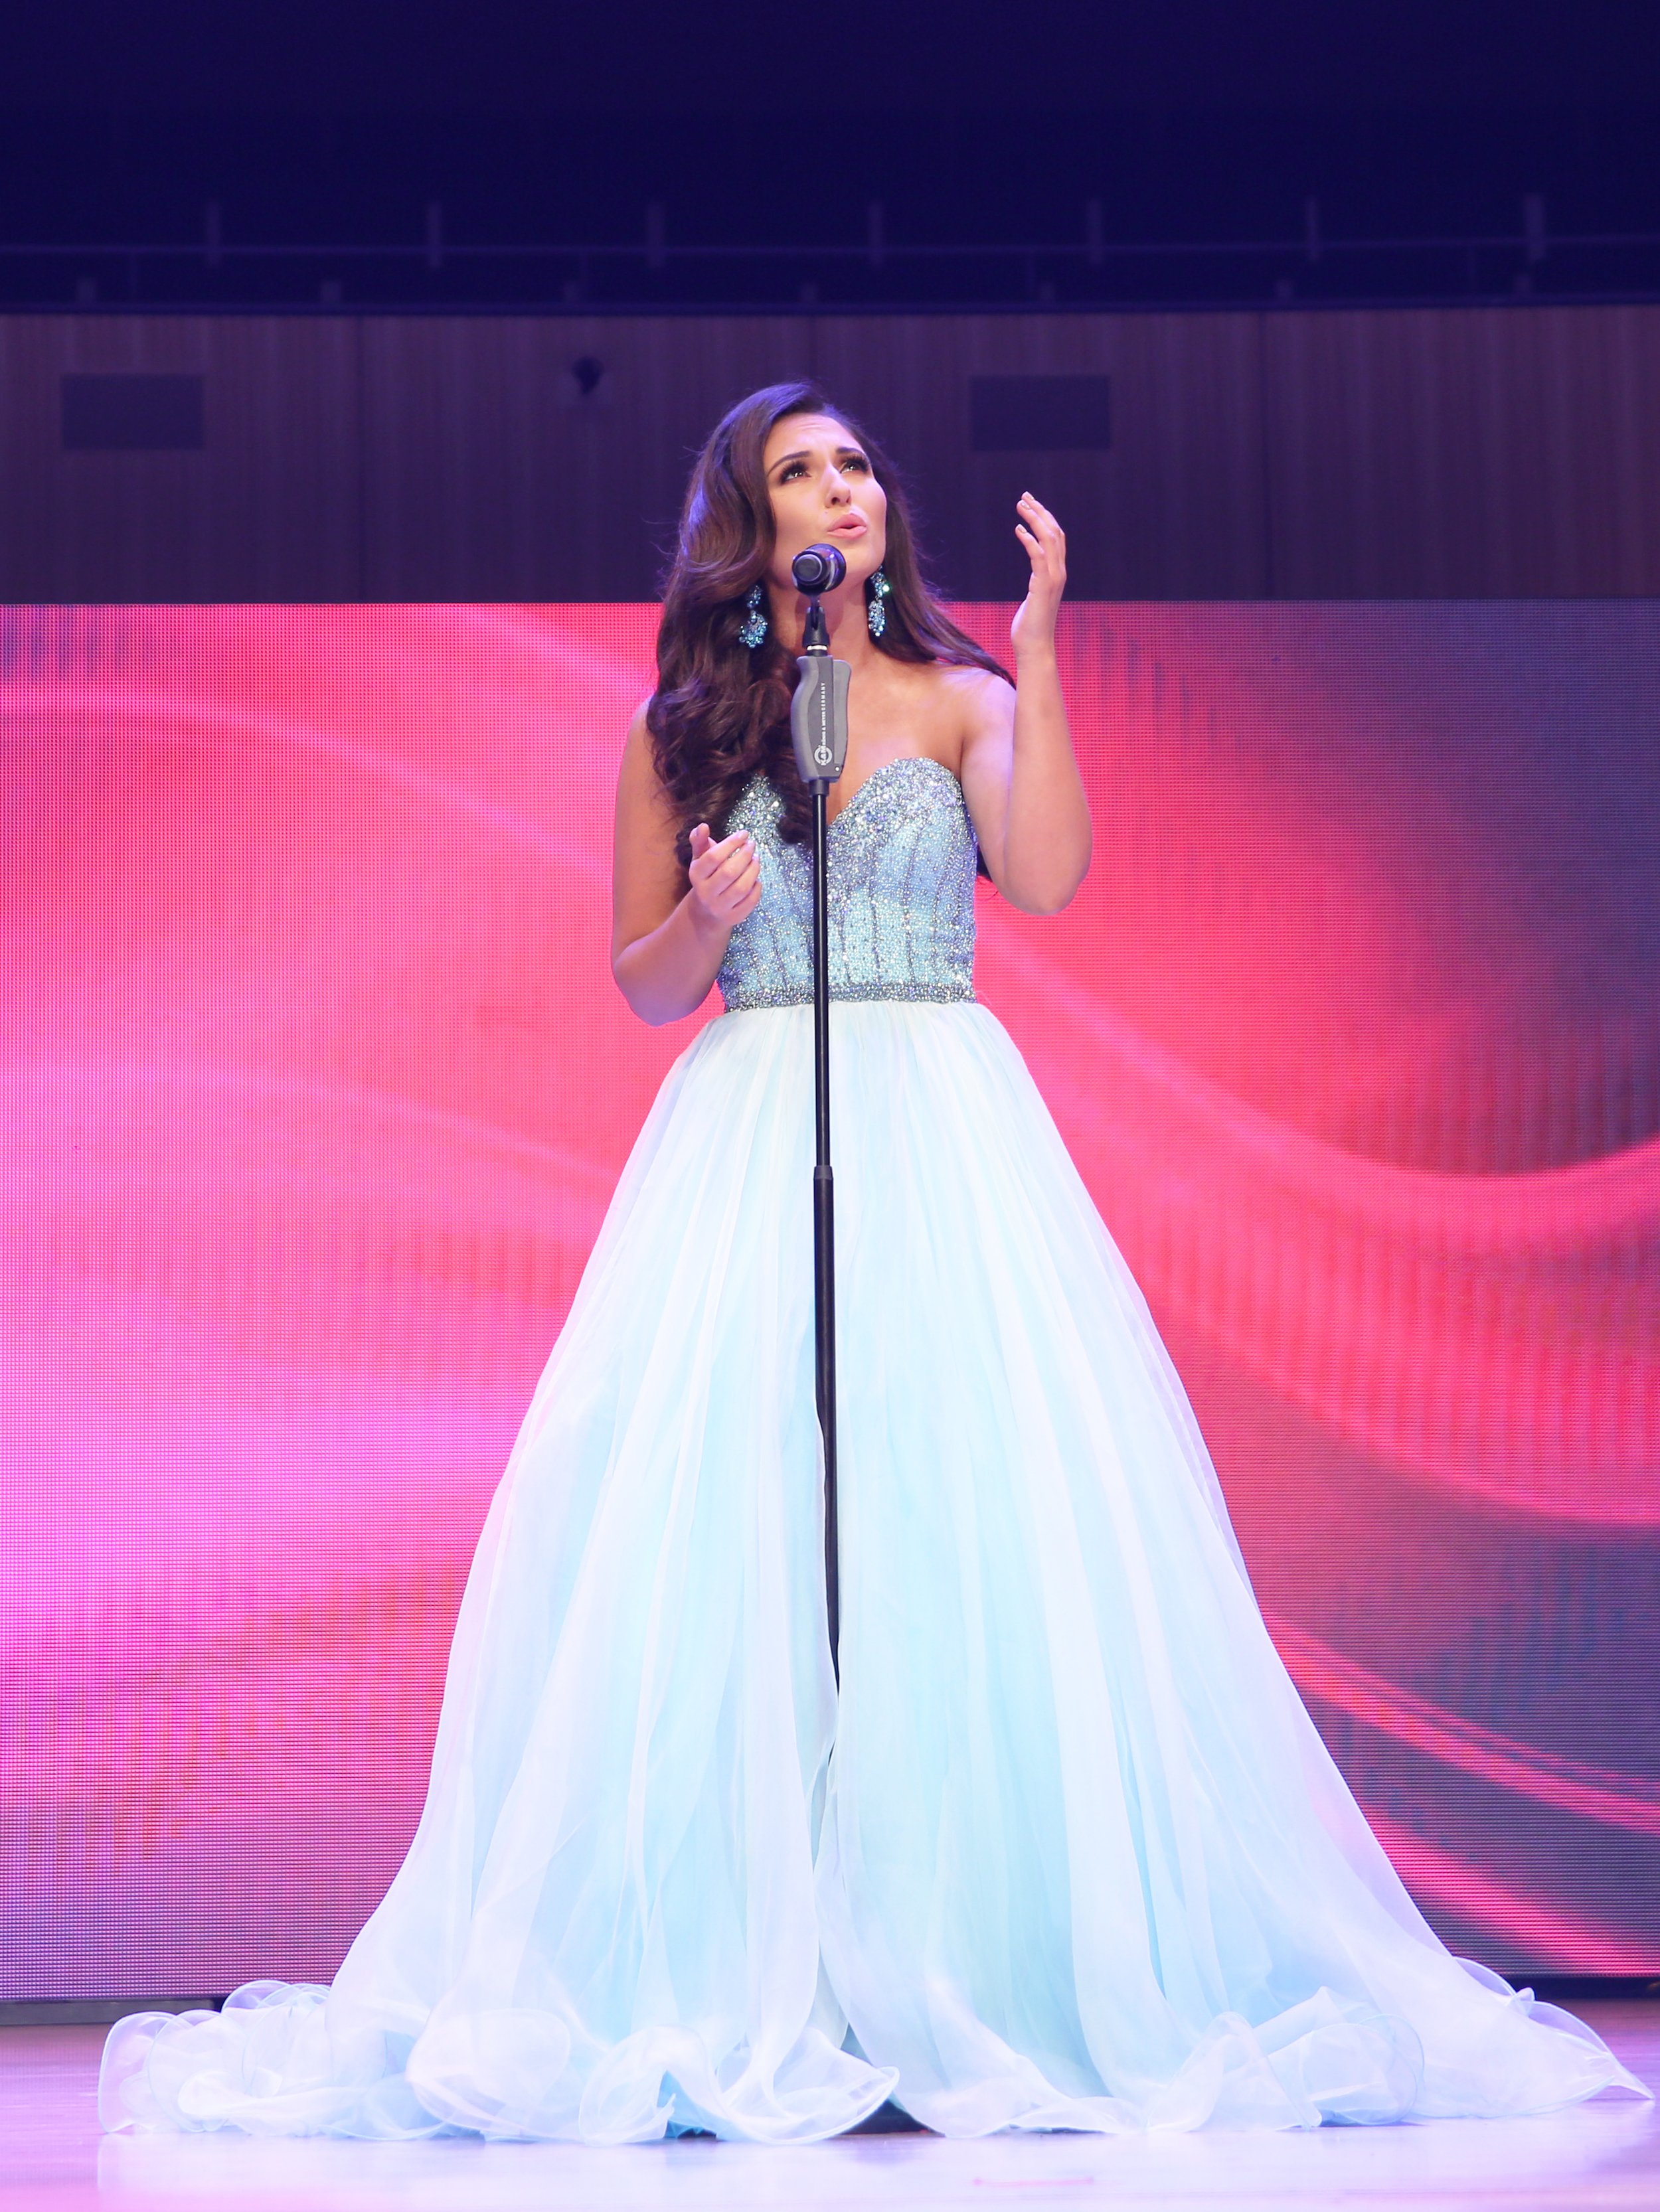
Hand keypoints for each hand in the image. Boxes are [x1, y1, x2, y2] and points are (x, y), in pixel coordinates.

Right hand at [687, 822, 761, 931]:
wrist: (706, 912)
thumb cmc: (707, 878)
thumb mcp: (700, 860)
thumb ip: (700, 842)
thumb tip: (703, 826)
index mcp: (696, 875)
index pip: (714, 857)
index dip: (731, 843)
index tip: (744, 834)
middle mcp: (705, 892)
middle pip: (729, 872)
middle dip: (745, 856)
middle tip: (752, 846)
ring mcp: (719, 907)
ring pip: (741, 887)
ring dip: (753, 870)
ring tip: (756, 859)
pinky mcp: (733, 917)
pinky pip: (750, 901)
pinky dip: (756, 887)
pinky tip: (756, 879)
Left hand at [1009, 492, 1066, 658]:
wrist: (1035, 647)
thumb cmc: (1030, 627)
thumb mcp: (1034, 598)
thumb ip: (1037, 583)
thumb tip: (1034, 578)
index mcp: (1057, 573)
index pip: (1056, 538)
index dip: (1045, 518)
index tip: (1030, 505)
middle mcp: (1059, 572)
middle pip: (1055, 532)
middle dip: (1040, 511)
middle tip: (1024, 497)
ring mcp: (1053, 579)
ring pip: (1049, 539)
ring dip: (1035, 519)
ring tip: (1021, 505)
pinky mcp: (1043, 586)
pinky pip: (1038, 556)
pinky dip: (1030, 540)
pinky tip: (1018, 529)